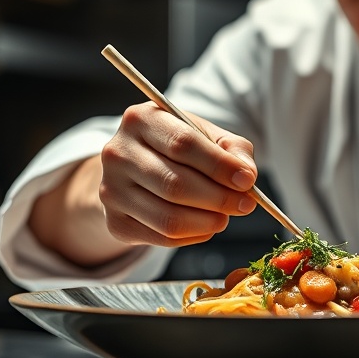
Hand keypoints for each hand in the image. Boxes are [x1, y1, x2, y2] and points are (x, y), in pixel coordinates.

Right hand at [29, 102, 257, 265]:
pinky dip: (194, 236)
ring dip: (208, 222)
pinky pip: (163, 237)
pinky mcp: (115, 222)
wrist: (134, 169)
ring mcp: (111, 190)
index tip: (247, 181)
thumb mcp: (205, 135)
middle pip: (175, 184)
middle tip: (245, 205)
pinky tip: (205, 225)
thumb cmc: (177, 148)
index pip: (183, 144)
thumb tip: (247, 177)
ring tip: (225, 216)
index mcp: (141, 119)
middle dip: (219, 199)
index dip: (219, 166)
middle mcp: (118, 153)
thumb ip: (232, 150)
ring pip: (169, 218)